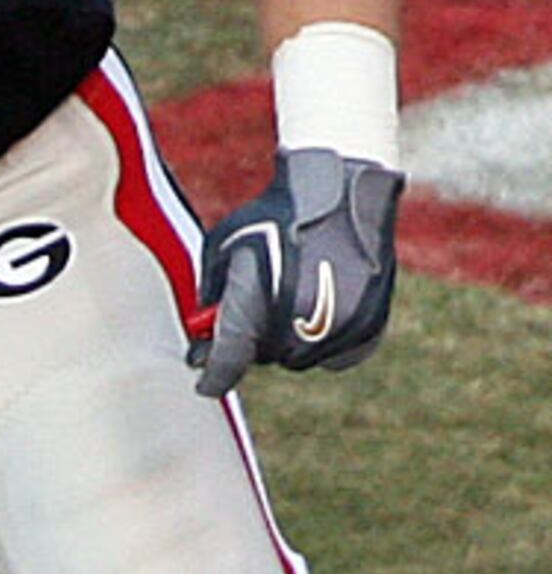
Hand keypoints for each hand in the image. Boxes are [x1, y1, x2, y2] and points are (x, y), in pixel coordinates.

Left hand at [193, 151, 400, 393]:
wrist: (341, 188)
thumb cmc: (274, 215)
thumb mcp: (225, 248)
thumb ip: (214, 297)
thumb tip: (205, 341)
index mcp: (257, 304)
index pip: (228, 363)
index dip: (214, 377)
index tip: (206, 385)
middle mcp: (299, 322)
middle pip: (266, 359)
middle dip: (256, 342)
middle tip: (258, 313)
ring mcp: (338, 326)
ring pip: (302, 358)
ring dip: (290, 341)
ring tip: (292, 298)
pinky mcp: (369, 323)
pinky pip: (338, 356)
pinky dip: (326, 342)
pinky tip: (321, 311)